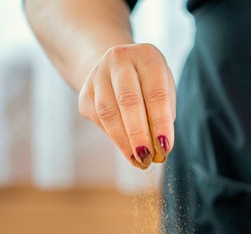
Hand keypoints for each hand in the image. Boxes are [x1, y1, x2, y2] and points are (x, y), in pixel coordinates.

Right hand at [78, 43, 175, 168]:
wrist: (116, 68)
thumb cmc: (149, 84)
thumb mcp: (164, 91)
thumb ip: (164, 115)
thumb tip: (159, 148)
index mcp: (147, 56)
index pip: (156, 93)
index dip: (160, 123)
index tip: (165, 148)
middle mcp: (119, 60)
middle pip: (128, 101)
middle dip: (139, 134)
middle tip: (148, 158)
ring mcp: (98, 74)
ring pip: (108, 113)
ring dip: (124, 141)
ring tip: (138, 160)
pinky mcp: (85, 92)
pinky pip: (98, 120)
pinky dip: (114, 137)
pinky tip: (126, 148)